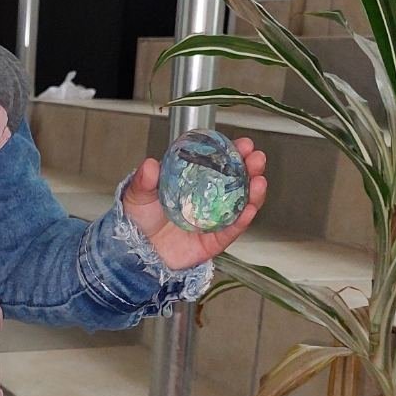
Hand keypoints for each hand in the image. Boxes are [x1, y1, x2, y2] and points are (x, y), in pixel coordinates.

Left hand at [122, 137, 267, 271]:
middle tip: (257, 158)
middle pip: (236, 181)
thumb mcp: (138, 195)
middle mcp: (207, 199)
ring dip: (254, 192)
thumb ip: (144, 180)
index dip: (232, 152)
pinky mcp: (214, 241)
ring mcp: (213, 219)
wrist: (136, 252)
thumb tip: (150, 164)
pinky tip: (250, 209)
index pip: (217, 163)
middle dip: (250, 168)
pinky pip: (232, 230)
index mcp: (193, 182)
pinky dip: (243, 220)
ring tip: (259, 181)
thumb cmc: (139, 220)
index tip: (244, 144)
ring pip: (240, 204)